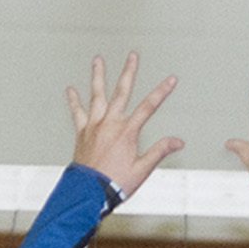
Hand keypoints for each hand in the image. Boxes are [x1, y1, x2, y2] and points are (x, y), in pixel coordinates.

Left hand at [67, 54, 182, 198]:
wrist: (89, 191)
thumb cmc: (115, 182)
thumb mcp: (143, 169)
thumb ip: (160, 151)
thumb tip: (177, 141)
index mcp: (127, 132)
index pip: (149, 107)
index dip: (161, 92)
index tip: (170, 80)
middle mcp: (109, 123)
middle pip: (121, 92)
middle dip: (129, 72)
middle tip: (132, 56)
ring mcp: (94, 125)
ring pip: (97, 95)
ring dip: (98, 76)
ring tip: (98, 61)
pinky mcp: (82, 132)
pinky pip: (77, 112)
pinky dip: (74, 100)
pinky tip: (71, 89)